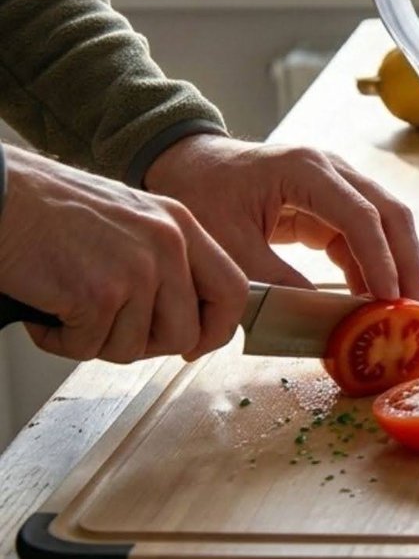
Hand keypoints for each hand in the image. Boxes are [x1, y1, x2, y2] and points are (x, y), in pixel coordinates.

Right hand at [0, 146, 246, 361]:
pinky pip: (89, 347)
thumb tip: (182, 318)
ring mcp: (137, 269)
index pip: (234, 290)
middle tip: (106, 329)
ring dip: (95, 341)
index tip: (194, 343)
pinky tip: (45, 310)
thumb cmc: (49, 210)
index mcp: (181, 225)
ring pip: (135, 348)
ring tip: (67, 308)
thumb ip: (163, 259)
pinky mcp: (100, 293)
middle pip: (186, 333)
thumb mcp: (129, 220)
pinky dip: (59, 340)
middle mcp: (168, 245)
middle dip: (145, 345)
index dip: (216, 328)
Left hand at [144, 135, 418, 300]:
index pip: (359, 216)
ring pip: (386, 223)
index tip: (390, 300)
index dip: (379, 260)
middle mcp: (332, 168)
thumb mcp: (230, 244)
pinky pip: (363, 234)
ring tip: (399, 310)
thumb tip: (319, 321)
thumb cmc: (203, 194)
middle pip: (390, 213)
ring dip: (396, 264)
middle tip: (412, 308)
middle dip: (406, 262)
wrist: (188, 166)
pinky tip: (369, 298)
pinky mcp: (332, 202)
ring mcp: (337, 183)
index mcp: (305, 169)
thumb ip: (274, 280)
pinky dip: (371, 265)